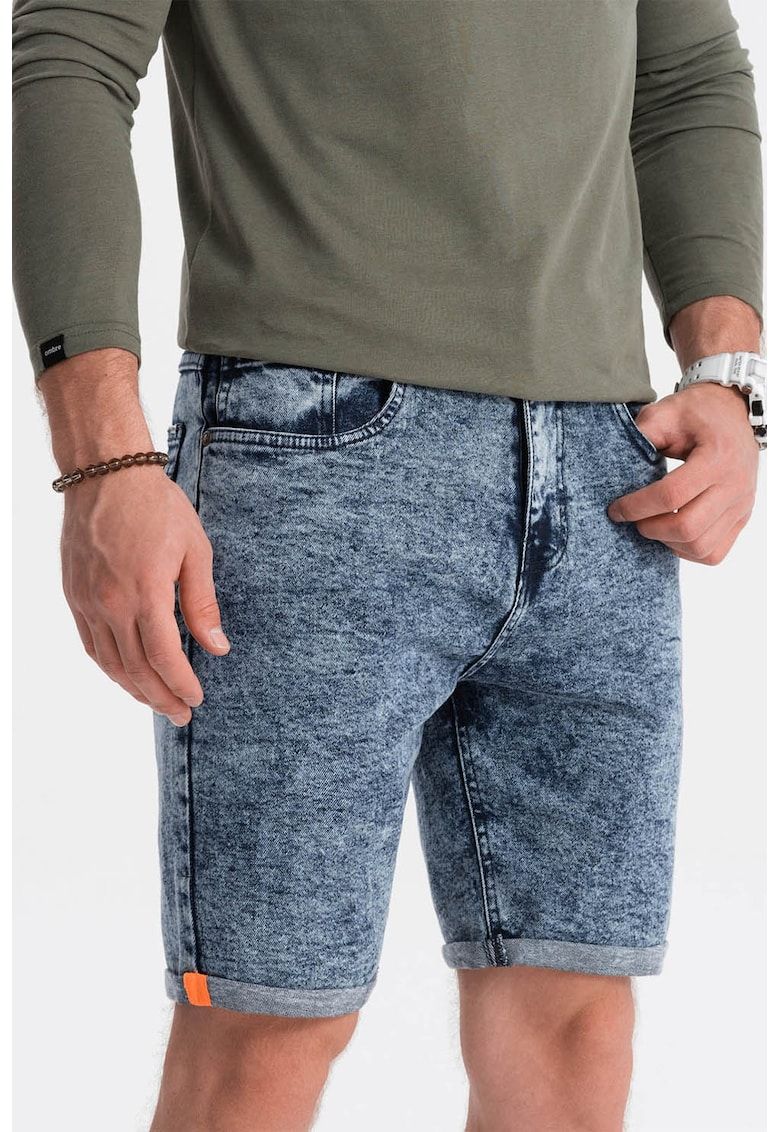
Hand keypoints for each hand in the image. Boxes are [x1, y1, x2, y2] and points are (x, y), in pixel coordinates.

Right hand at [40, 347, 228, 726]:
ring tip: (158, 703)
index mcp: (145, 592)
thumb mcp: (195, 550)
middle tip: (181, 715)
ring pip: (110, 662)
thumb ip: (202, 603)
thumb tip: (217, 647)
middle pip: (136, 668)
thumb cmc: (157, 506)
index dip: (181, 684)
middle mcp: (111, 603)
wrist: (106, 473)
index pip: (163, 657)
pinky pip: (91, 644)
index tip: (198, 699)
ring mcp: (88, 601)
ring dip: (135, 689)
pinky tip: (126, 676)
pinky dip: (110, 667)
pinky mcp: (74, 594)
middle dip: (161, 697)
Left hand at [607, 383, 758, 564]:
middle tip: (632, 520)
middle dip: (650, 529)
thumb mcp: (665, 412)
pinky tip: (671, 534)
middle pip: (687, 528)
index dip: (636, 506)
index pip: (671, 495)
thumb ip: (642, 434)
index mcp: (716, 457)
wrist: (731, 413)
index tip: (615, 509)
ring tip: (650, 525)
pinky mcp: (741, 518)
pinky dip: (688, 551)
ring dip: (668, 542)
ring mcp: (741, 505)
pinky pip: (715, 553)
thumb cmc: (697, 413)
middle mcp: (735, 485)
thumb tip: (617, 463)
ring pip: (701, 547)